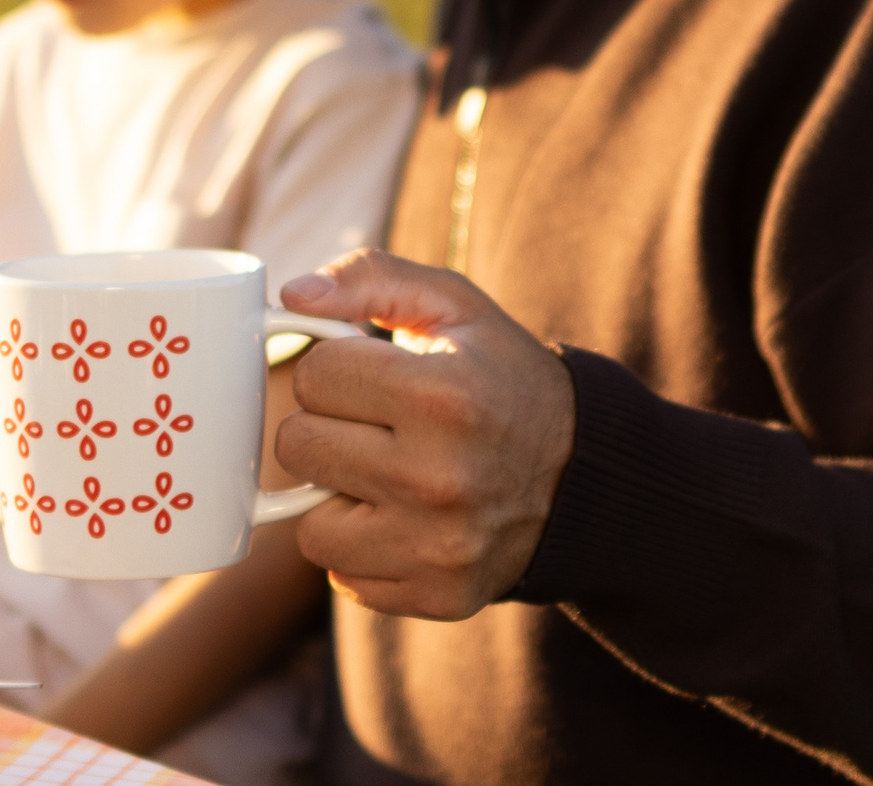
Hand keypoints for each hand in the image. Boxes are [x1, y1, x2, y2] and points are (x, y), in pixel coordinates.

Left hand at [276, 249, 575, 620]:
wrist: (579, 474)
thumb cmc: (502, 378)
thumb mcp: (454, 306)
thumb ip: (371, 278)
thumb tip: (292, 297)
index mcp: (443, 395)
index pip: (313, 376)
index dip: (337, 368)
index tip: (373, 375)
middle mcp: (438, 477)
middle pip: (298, 446)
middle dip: (328, 427)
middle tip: (376, 424)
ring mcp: (437, 546)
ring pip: (307, 525)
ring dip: (336, 497)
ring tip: (387, 476)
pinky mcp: (436, 595)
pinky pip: (343, 576)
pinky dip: (362, 550)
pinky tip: (405, 521)